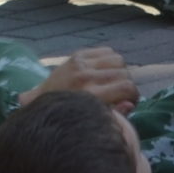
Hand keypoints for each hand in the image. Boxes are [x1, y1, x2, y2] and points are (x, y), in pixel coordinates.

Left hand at [23, 46, 139, 111]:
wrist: (39, 102)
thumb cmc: (68, 117)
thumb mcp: (91, 121)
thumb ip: (114, 115)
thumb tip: (130, 104)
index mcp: (91, 96)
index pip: (127, 88)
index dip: (134, 96)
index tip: (129, 102)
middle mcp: (86, 77)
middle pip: (125, 74)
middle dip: (127, 85)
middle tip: (120, 94)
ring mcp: (81, 64)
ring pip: (119, 60)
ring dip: (120, 71)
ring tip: (113, 82)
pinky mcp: (77, 55)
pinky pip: (107, 51)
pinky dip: (111, 60)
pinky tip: (104, 71)